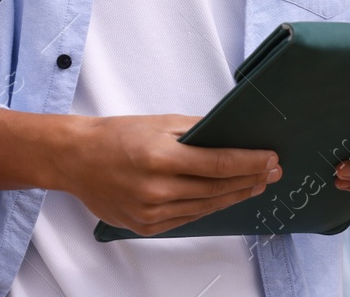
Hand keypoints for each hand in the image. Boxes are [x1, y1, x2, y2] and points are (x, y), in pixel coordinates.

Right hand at [62, 114, 279, 235]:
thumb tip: (231, 134)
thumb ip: (197, 129)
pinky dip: (209, 207)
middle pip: (217, 188)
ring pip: (205, 207)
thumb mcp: (159, 121)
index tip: (271, 158)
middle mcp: (157, 189)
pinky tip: (225, 198)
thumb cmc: (116, 135)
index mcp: (161, 157)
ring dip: (235, 196)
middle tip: (273, 172)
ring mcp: (151, 212)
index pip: (219, 163)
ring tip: (255, 185)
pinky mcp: (145, 227)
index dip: (250, 162)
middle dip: (250, 179)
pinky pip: (187, 219)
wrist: (76, 160)